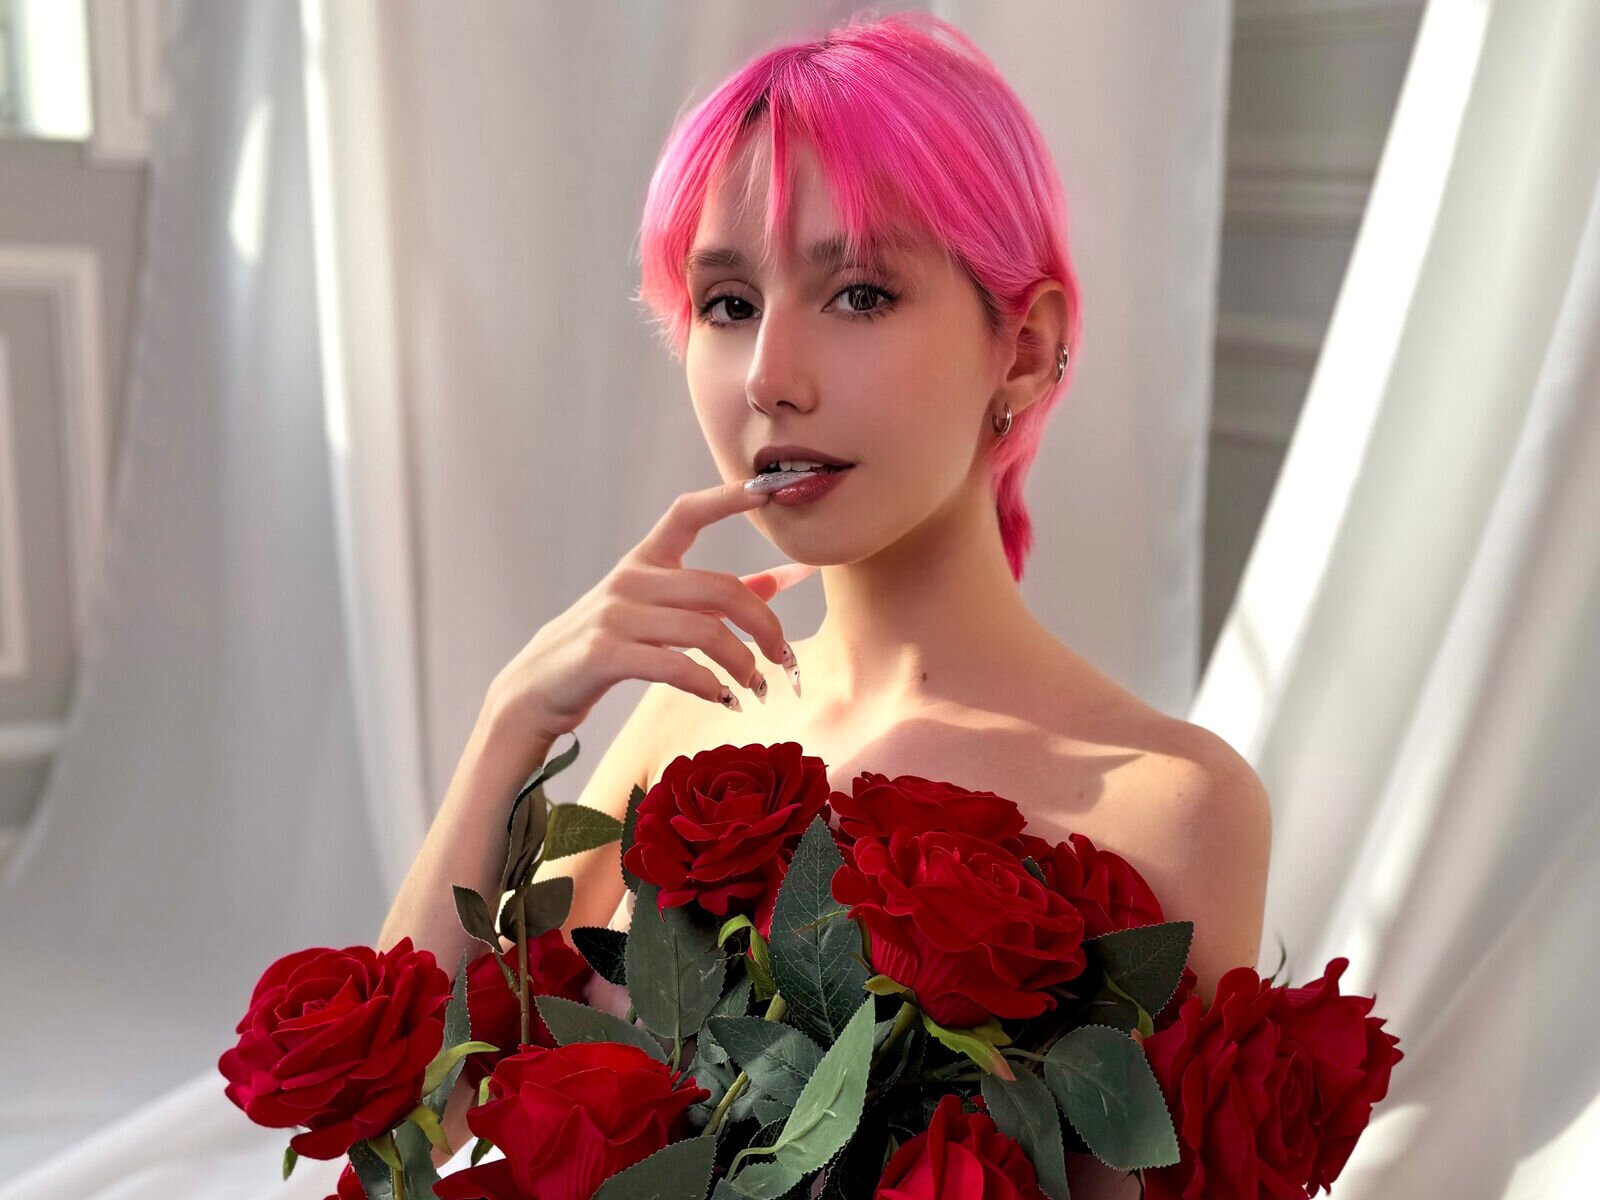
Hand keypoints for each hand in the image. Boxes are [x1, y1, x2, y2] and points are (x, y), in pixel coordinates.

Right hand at [488, 479, 815, 742]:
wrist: (537, 686)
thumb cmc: (609, 644)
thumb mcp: (658, 611)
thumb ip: (717, 596)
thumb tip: (783, 580)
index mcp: (644, 561)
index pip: (685, 513)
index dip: (725, 499)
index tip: (764, 491)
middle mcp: (631, 581)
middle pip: (719, 589)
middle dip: (765, 625)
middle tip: (784, 657)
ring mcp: (616, 617)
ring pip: (706, 632)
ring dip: (743, 665)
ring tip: (757, 687)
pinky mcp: (606, 655)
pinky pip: (676, 666)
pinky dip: (709, 686)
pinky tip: (723, 699)